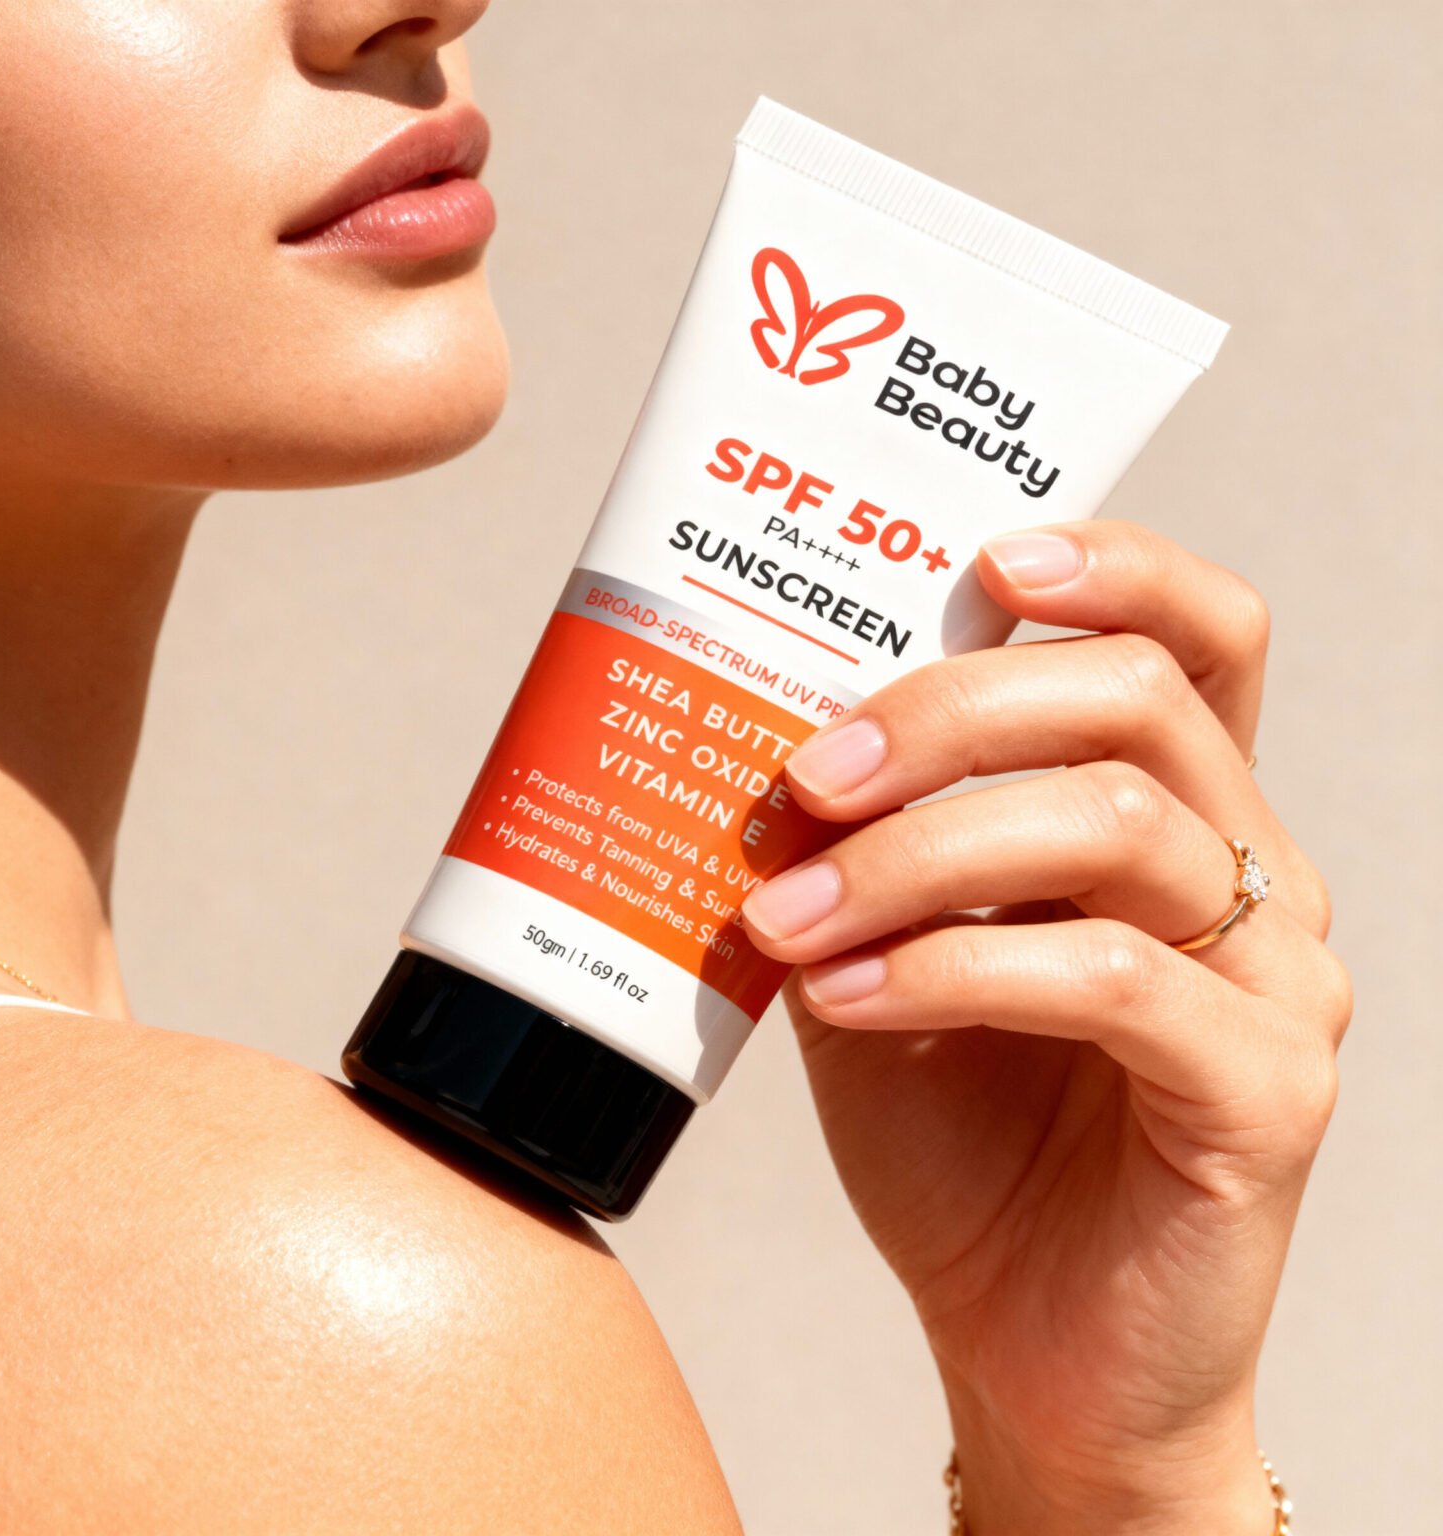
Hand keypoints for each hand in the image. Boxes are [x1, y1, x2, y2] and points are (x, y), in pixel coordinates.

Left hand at [741, 521, 1350, 1534]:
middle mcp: (1250, 873)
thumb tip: (764, 743)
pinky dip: (955, 968)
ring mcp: (1277, 981)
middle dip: (950, 711)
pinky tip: (850, 992)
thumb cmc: (959, 1134)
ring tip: (789, 908)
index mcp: (1174, 815)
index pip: (1194, 637)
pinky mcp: (1264, 1092)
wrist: (1024, 1335)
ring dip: (918, 853)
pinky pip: (1111, 979)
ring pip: (1113, 825)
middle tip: (812, 771)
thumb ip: (859, 847)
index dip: (1111, 567)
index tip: (982, 561)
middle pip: (1135, 699)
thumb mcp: (885, 950)